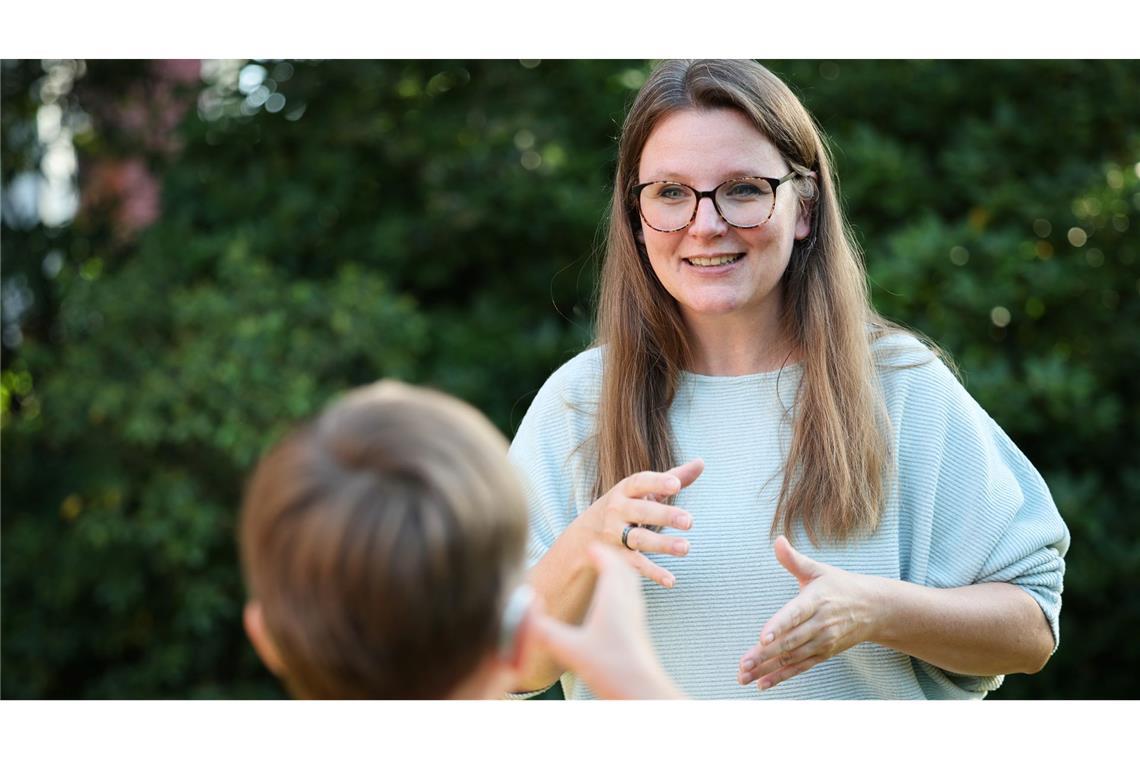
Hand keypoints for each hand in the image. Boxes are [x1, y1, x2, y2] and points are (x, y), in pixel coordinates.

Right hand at [532, 543, 682, 698]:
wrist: (645, 692)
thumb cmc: (614, 669)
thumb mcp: (571, 649)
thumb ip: (545, 630)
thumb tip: (522, 612)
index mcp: (614, 599)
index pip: (611, 564)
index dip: (600, 552)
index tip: (589, 545)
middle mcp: (629, 603)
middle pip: (625, 570)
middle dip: (612, 558)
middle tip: (599, 554)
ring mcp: (637, 618)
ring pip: (632, 585)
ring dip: (621, 573)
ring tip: (608, 573)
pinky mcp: (640, 632)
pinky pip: (633, 600)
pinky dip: (624, 591)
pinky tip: (614, 606)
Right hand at [587, 458, 702, 588]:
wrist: (585, 536)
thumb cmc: (625, 507)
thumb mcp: (642, 491)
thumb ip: (672, 477)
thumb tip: (701, 462)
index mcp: (624, 490)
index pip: (640, 482)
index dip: (657, 482)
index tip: (676, 485)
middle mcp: (617, 510)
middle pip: (641, 511)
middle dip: (664, 515)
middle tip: (690, 521)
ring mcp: (614, 534)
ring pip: (639, 539)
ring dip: (662, 544)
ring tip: (686, 547)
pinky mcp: (616, 556)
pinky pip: (635, 564)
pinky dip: (652, 573)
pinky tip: (671, 580)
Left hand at [738, 535, 881, 690]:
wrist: (874, 608)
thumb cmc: (839, 585)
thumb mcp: (818, 569)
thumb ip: (794, 559)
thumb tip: (777, 540)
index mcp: (815, 600)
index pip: (794, 614)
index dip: (778, 626)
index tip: (762, 637)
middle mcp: (819, 624)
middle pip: (789, 641)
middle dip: (764, 654)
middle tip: (743, 664)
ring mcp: (822, 641)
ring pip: (791, 658)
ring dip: (767, 668)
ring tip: (744, 676)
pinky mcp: (824, 654)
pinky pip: (801, 667)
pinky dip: (782, 676)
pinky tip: (762, 683)